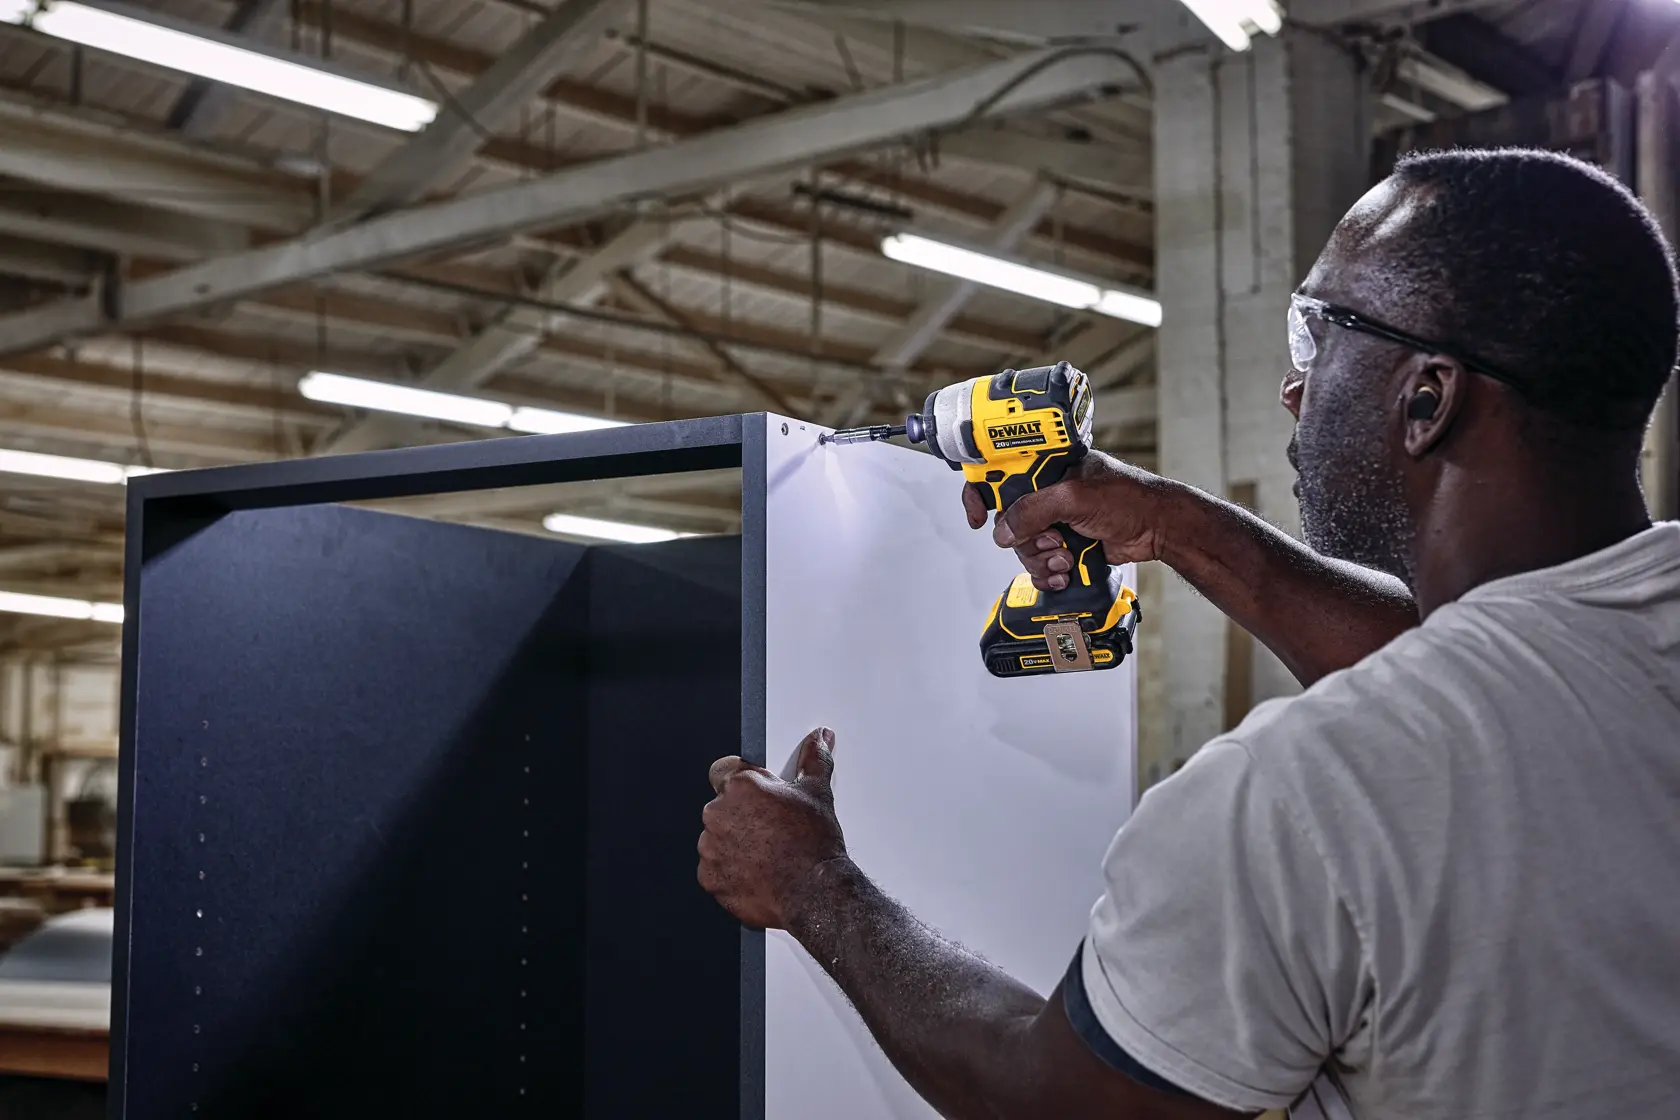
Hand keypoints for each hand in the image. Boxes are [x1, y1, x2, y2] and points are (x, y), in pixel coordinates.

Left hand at [698, 727, 847, 930]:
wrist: (813, 891)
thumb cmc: (813, 844)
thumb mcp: (817, 792)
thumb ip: (814, 759)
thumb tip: (820, 740)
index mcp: (740, 786)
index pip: (723, 769)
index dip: (739, 780)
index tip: (751, 793)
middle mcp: (718, 813)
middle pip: (721, 807)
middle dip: (741, 815)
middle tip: (769, 828)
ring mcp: (710, 847)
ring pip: (716, 839)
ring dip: (733, 844)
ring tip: (766, 853)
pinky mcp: (709, 877)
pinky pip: (714, 869)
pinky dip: (730, 872)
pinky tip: (757, 873)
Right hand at [962, 451, 1174, 591]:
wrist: (1159, 529)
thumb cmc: (1130, 499)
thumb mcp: (1075, 497)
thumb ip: (1034, 510)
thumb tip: (1003, 530)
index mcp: (1048, 468)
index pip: (1001, 475)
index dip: (982, 493)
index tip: (975, 515)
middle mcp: (1048, 493)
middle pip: (1010, 521)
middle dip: (1026, 539)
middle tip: (1050, 541)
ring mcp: (1057, 521)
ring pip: (1024, 547)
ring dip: (1042, 558)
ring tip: (1066, 557)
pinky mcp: (1066, 545)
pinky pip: (1040, 563)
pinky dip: (1048, 572)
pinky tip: (1065, 572)